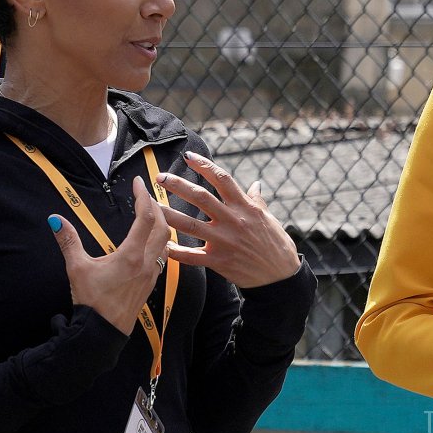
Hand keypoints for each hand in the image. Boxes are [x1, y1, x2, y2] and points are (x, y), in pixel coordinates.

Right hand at [48, 179, 171, 334]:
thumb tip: (55, 219)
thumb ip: (68, 241)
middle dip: (156, 207)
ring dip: (161, 224)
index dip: (143, 196)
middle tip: (145, 194)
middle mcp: (147, 263)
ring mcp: (151, 275)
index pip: (145, 218)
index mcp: (131, 256)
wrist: (103, 333)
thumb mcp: (77, 268)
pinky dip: (159, 242)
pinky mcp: (150, 284)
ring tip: (150, 213)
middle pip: (162, 227)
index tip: (137, 182)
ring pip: (166, 242)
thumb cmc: (91, 302)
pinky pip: (163, 257)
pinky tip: (150, 240)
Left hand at [158, 153, 301, 287]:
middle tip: (160, 177)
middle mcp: (232, 220)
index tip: (188, 156)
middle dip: (177, 185)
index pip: (221, 178)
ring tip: (151, 207)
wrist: (281, 276)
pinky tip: (163, 246)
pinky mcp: (219, 261)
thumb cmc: (276, 245)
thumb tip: (254, 185)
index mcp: (244, 206)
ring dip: (168, 214)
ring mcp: (224, 241)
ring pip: (190, 224)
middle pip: (200, 196)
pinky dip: (177, 252)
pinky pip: (193, 256)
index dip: (203, 165)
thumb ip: (256, 200)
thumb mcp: (268, 218)